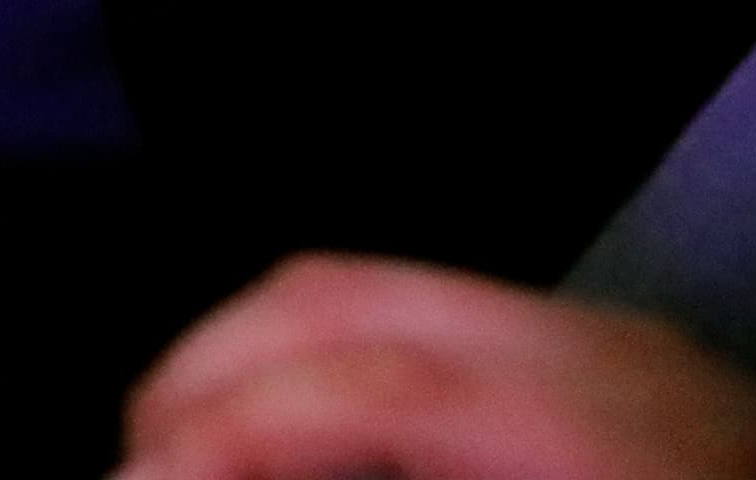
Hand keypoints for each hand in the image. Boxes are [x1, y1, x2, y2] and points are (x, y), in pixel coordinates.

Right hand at [118, 255, 755, 479]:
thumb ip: (389, 471)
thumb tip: (215, 467)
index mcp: (610, 427)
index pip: (368, 380)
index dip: (219, 430)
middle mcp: (610, 349)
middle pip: (336, 295)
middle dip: (199, 378)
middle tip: (133, 466)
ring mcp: (619, 345)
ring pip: (370, 293)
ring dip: (253, 369)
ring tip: (191, 458)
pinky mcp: (622, 370)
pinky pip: (430, 327)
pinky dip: (330, 378)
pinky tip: (307, 452)